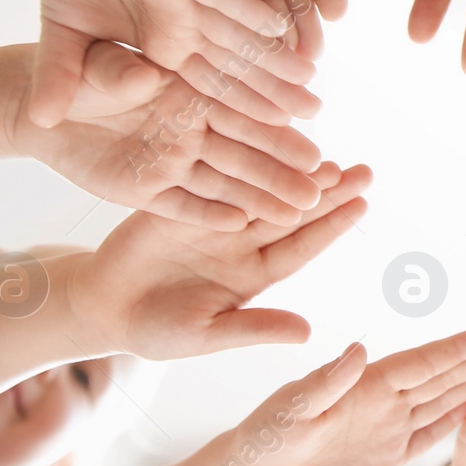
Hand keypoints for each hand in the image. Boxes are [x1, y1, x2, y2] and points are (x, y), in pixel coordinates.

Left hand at [9, 41, 322, 229]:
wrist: (28, 105)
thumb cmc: (66, 72)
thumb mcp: (90, 66)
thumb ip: (118, 72)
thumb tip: (145, 75)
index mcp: (184, 89)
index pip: (236, 101)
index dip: (273, 112)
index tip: (311, 120)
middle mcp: (186, 127)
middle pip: (243, 147)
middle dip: (285, 162)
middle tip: (328, 176)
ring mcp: (169, 161)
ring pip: (223, 181)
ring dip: (262, 194)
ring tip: (302, 207)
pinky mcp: (144, 190)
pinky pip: (183, 206)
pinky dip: (210, 214)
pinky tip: (243, 224)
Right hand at [72, 163, 369, 358]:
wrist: (101, 308)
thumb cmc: (155, 332)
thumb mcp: (205, 333)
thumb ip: (254, 327)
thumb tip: (306, 333)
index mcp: (253, 274)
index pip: (301, 246)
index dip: (331, 226)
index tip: (362, 204)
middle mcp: (241, 240)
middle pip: (289, 210)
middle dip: (327, 190)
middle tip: (364, 170)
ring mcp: (213, 216)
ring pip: (258, 185)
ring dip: (288, 167)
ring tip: (324, 149)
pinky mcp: (181, 198)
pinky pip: (213, 173)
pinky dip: (237, 154)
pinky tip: (263, 131)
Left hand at [232, 330, 465, 465]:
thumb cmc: (265, 437)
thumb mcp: (290, 409)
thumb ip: (325, 382)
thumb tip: (358, 349)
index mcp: (364, 383)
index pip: (419, 363)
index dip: (454, 350)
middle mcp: (383, 400)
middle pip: (440, 376)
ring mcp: (389, 427)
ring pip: (442, 401)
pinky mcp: (390, 456)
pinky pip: (430, 435)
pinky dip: (456, 421)